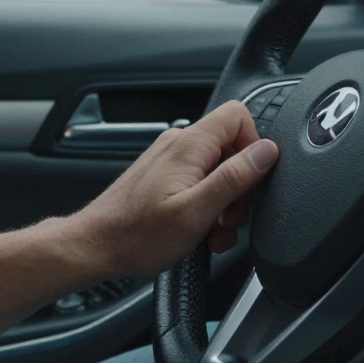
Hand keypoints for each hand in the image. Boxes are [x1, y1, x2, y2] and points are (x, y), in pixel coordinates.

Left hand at [70, 101, 279, 276]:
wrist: (97, 246)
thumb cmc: (137, 234)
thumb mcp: (196, 211)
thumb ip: (234, 178)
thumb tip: (267, 151)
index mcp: (189, 146)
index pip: (238, 116)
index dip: (254, 146)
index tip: (251, 181)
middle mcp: (180, 145)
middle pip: (232, 148)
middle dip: (240, 186)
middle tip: (229, 217)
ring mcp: (172, 160)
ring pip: (218, 170)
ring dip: (225, 204)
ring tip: (213, 231)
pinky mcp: (166, 176)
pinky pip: (200, 182)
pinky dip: (208, 207)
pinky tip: (201, 232)